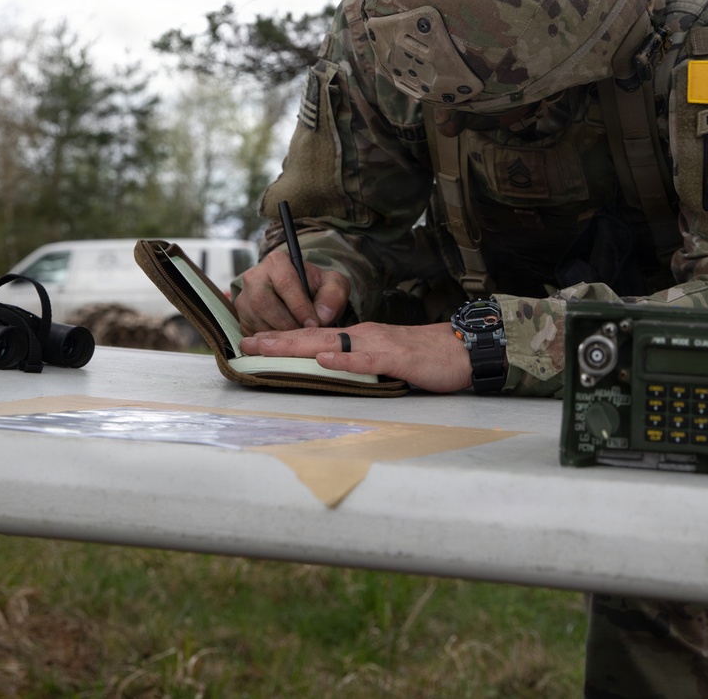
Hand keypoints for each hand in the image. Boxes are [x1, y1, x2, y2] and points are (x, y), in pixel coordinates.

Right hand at [234, 247, 350, 333]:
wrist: (302, 295)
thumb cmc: (317, 288)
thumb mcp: (333, 285)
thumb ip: (334, 294)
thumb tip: (323, 315)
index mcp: (277, 262)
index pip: (285, 283)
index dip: (300, 306)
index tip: (314, 323)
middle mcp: (254, 277)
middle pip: (263, 303)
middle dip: (287, 323)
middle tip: (304, 334)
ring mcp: (244, 299)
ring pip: (256, 321)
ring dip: (279, 335)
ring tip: (297, 338)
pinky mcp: (241, 319)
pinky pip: (252, 334)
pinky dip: (270, 342)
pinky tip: (285, 342)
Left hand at [239, 320, 473, 393]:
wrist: (463, 349)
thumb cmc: (426, 357)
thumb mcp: (385, 361)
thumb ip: (359, 364)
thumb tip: (331, 372)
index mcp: (360, 338)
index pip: (315, 338)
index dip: (283, 341)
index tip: (254, 343)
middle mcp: (364, 336)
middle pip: (313, 338)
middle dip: (277, 340)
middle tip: (245, 342)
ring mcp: (379, 345)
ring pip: (332, 344)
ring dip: (298, 346)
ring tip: (269, 347)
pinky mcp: (397, 359)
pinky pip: (367, 359)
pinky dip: (345, 360)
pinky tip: (325, 361)